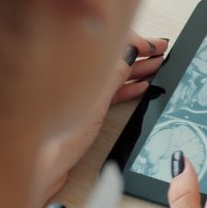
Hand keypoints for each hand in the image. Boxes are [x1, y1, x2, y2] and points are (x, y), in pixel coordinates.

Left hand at [33, 33, 168, 207]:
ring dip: (138, 70)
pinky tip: (142, 86)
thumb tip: (129, 50)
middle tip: (161, 50)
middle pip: (113, 58)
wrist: (45, 165)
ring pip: (115, 75)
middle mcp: (77, 77)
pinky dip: (128, 88)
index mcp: (75, 68)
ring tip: (157, 66)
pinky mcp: (86, 109)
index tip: (153, 47)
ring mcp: (82, 93)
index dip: (134, 41)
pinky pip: (112, 93)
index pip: (109, 43)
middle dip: (139, 53)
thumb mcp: (95, 102)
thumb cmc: (59, 138)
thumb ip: (114, 75)